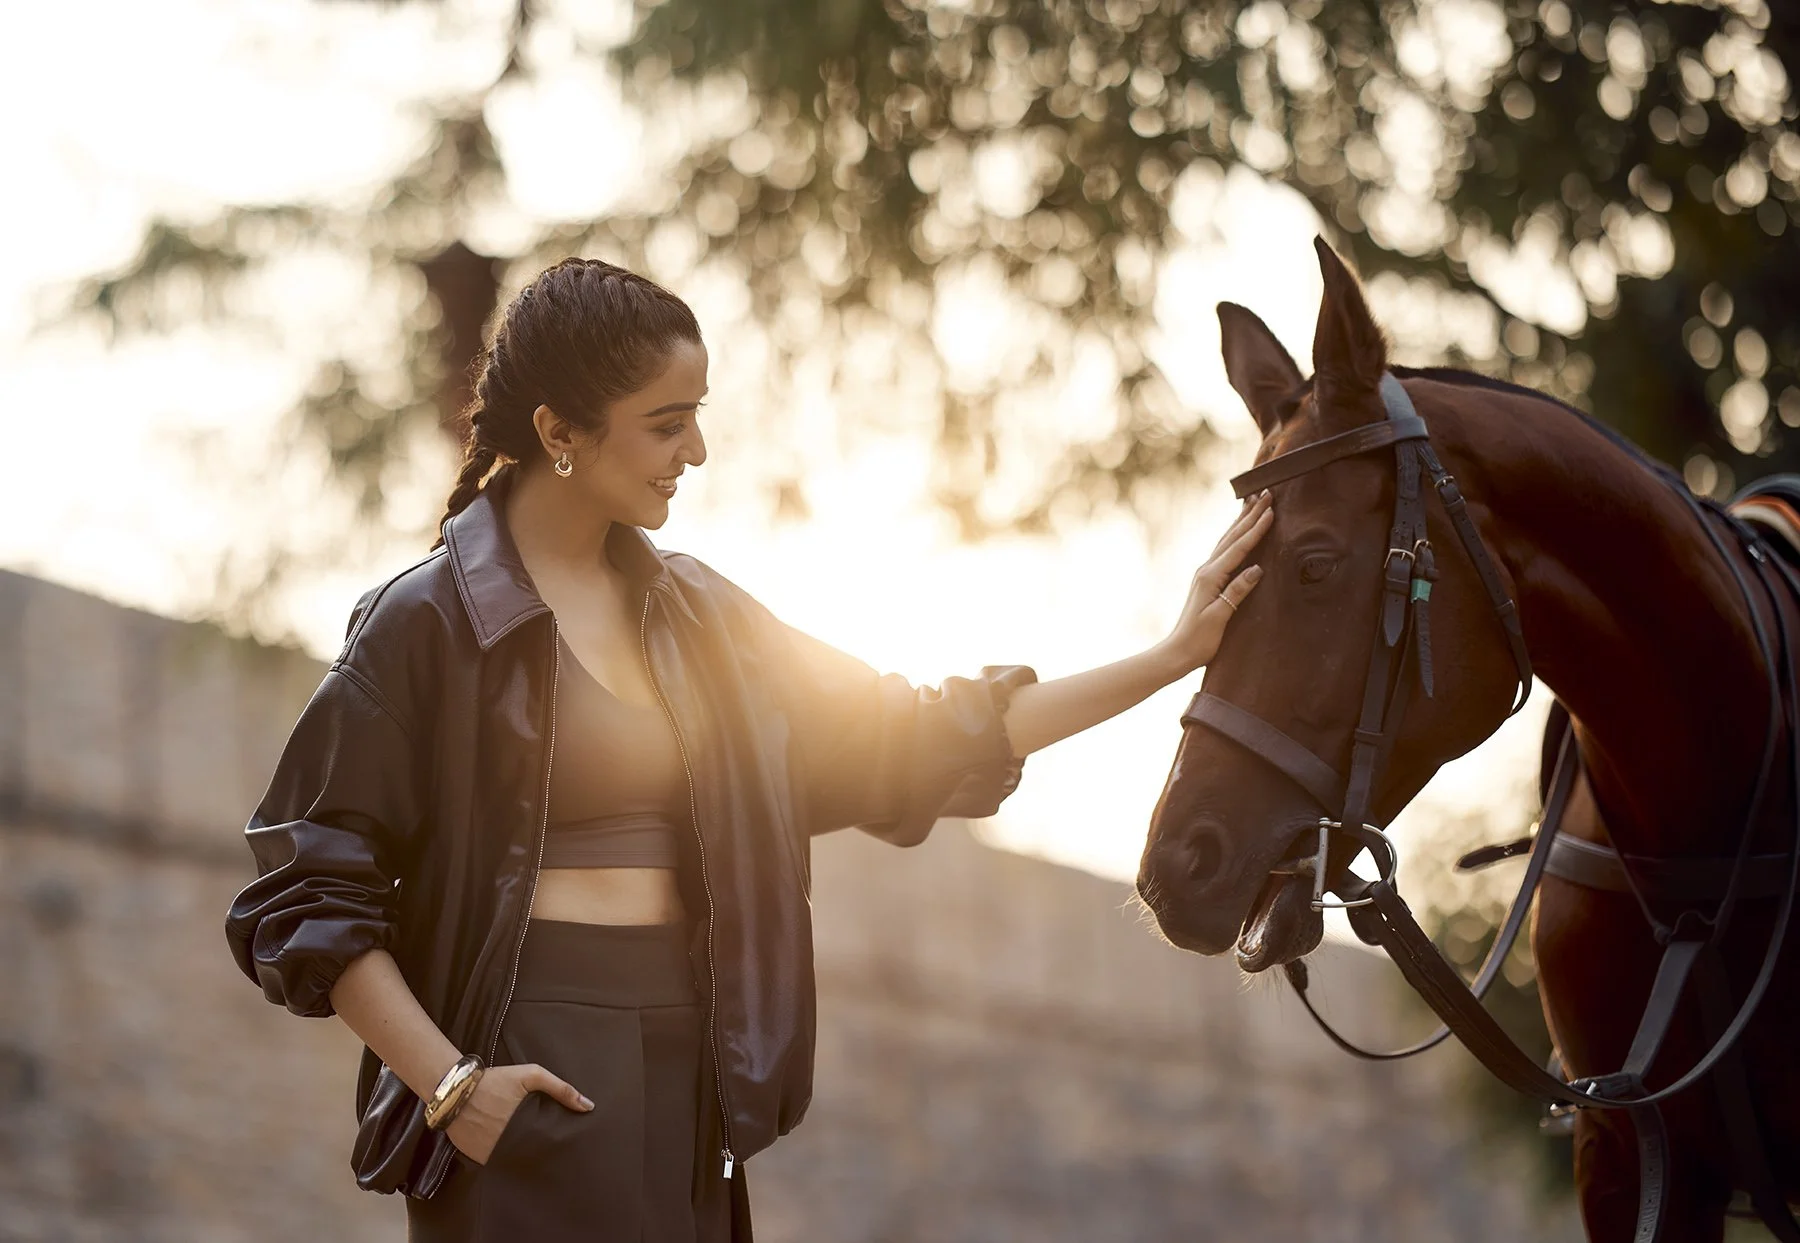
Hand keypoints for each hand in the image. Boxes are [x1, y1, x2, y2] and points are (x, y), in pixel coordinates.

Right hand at [443, 1061, 592, 1165]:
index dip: (557, 1147)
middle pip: (533, 1156)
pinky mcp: (477, 1158)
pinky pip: (495, 1162)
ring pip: (514, 1162)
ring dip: (521, 1157)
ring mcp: (491, 1154)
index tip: (564, 1147)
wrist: (455, 1089)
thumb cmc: (494, 1080)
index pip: (548, 1147)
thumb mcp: (531, 1075)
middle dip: (541, 1153)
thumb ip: (561, 1089)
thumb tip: (588, 1106)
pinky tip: (506, 1149)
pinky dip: (501, 1157)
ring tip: (528, 1150)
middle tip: (548, 1150)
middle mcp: (508, 1145)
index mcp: (526, 1128)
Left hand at [1160, 491, 1272, 676]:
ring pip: (1227, 540)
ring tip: (1253, 503)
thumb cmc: (1200, 639)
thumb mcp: (1220, 617)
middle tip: (1266, 494)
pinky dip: (1234, 536)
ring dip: (1241, 521)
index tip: (1271, 509)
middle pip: (1232, 537)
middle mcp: (1206, 570)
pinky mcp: (1207, 581)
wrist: (1178, 651)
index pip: (1239, 547)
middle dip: (1250, 515)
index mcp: (1211, 576)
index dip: (1256, 528)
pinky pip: (1224, 551)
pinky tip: (1238, 531)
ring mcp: (1205, 574)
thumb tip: (1257, 568)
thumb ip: (1237, 592)